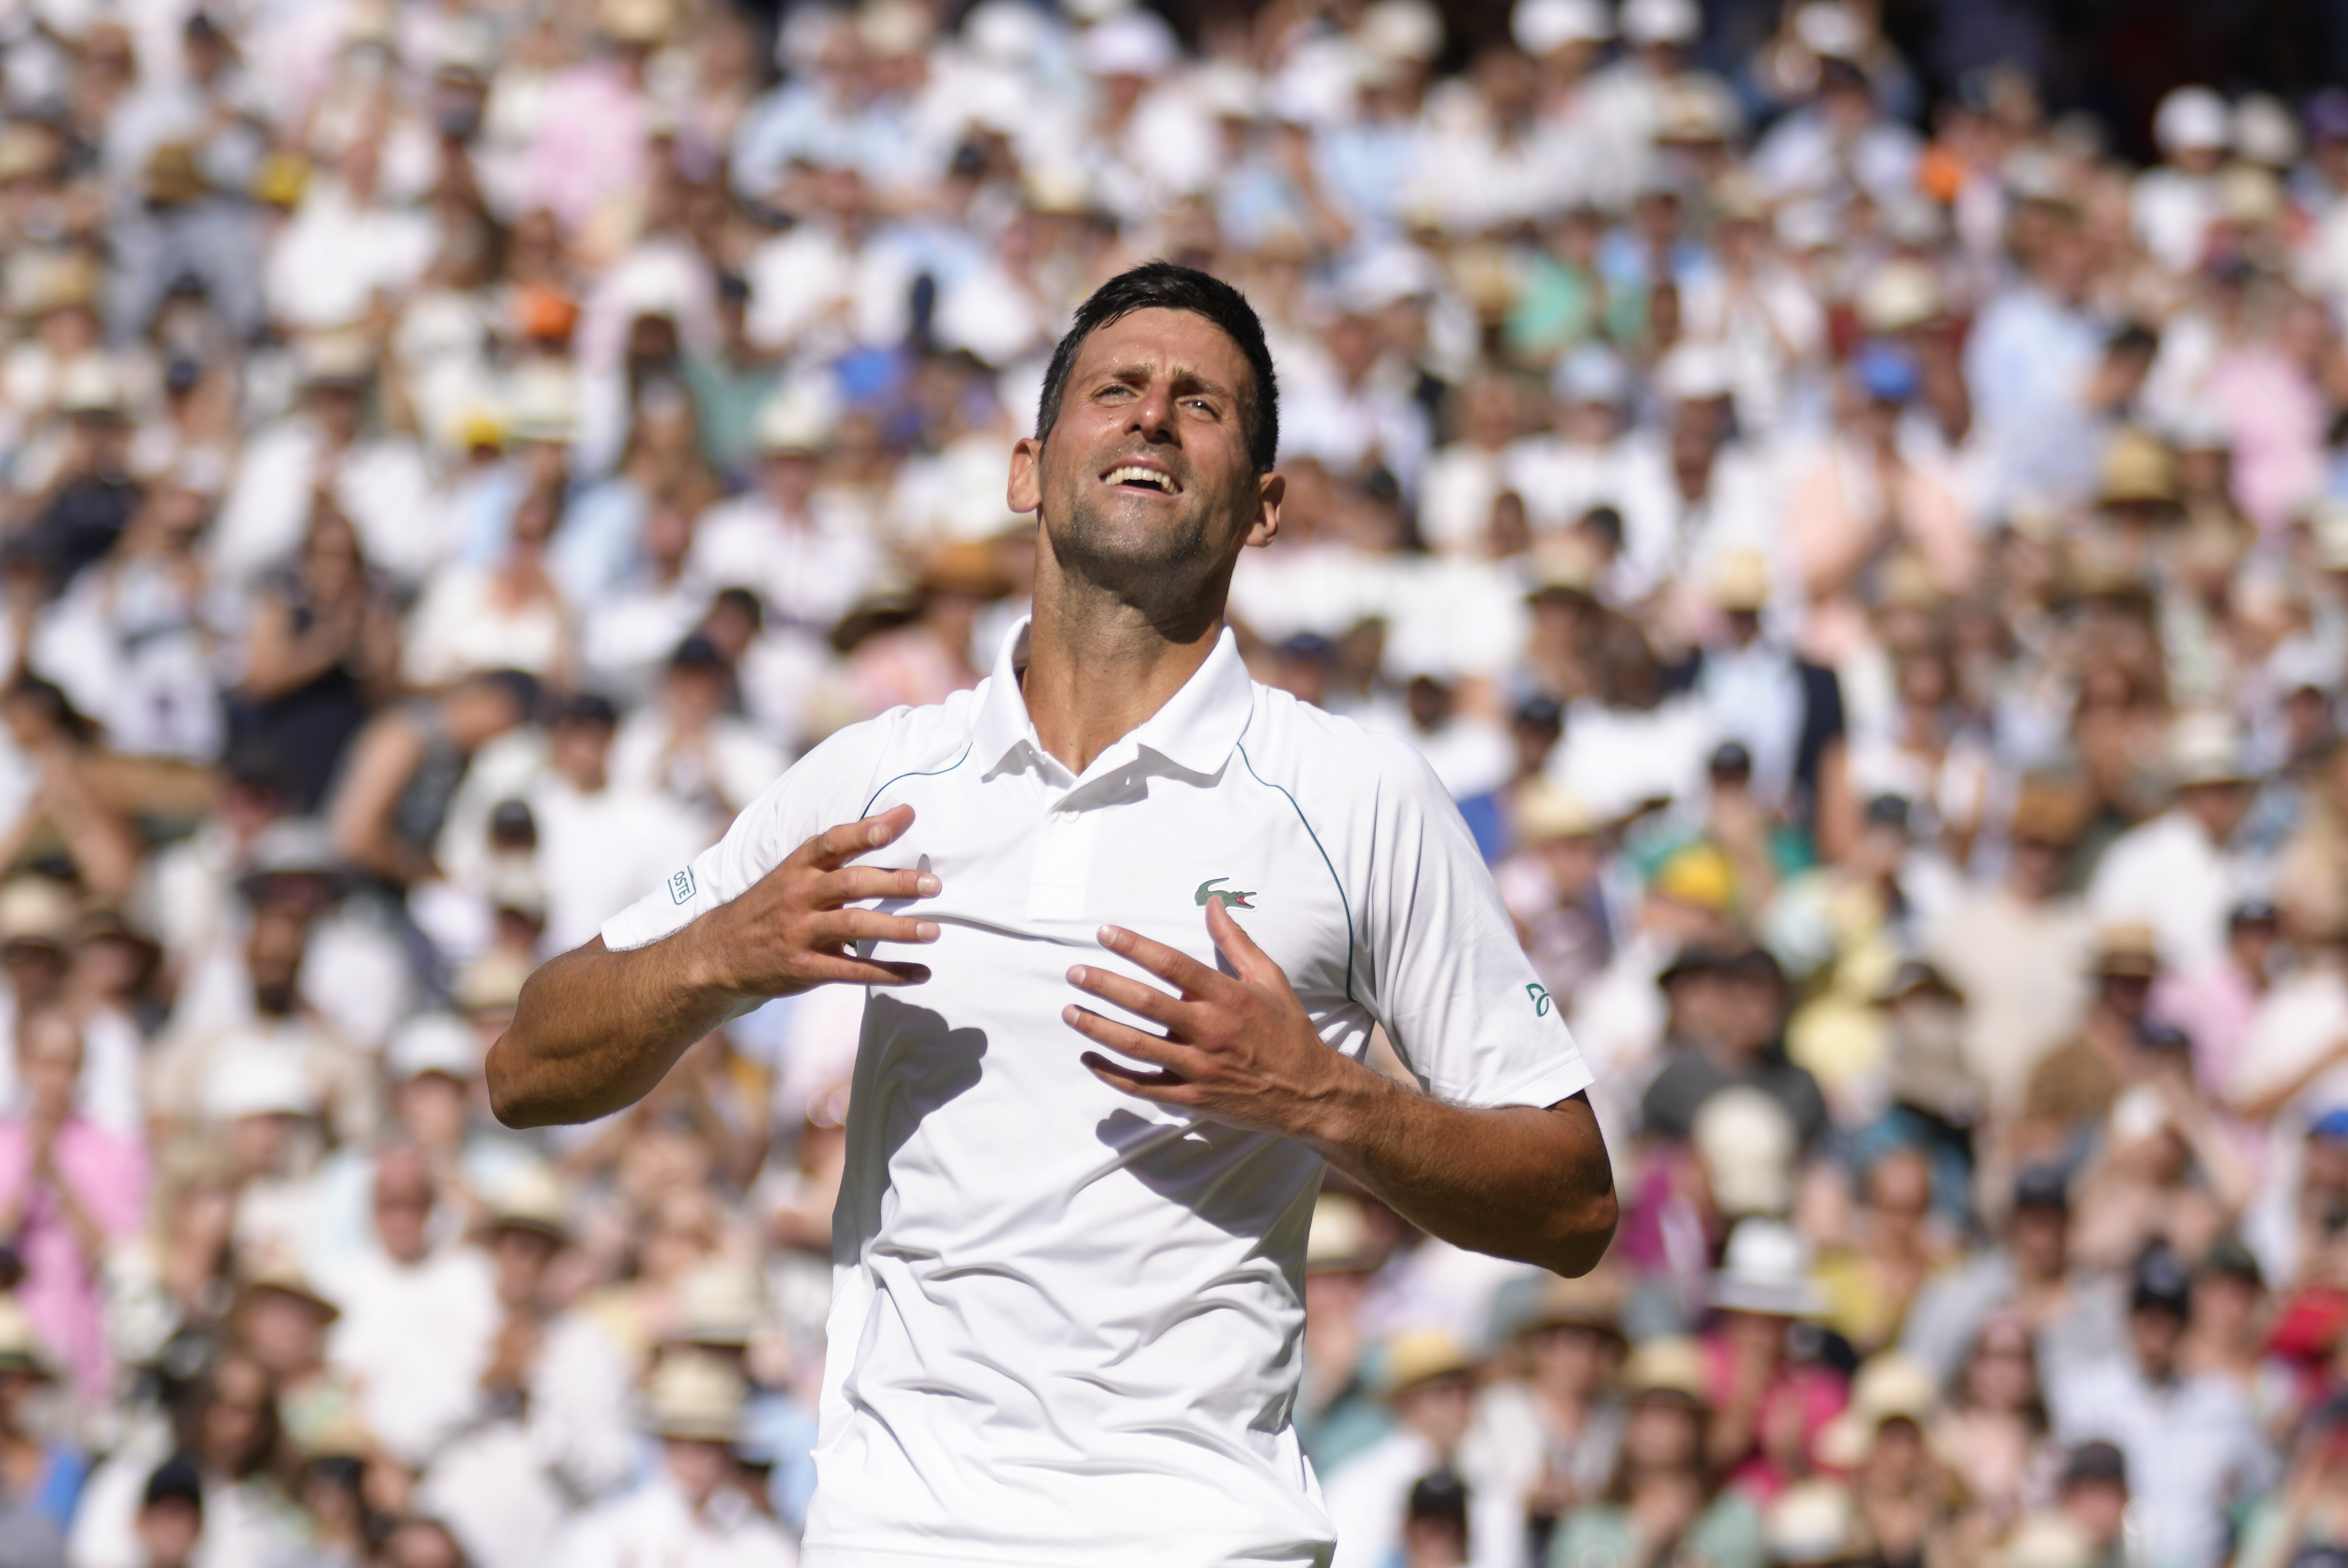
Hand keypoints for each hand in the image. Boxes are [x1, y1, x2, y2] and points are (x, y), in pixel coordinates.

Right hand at [696, 804, 940, 998]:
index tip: (903, 818)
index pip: (833, 841)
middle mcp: (798, 896)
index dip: (866, 829)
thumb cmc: (770, 907)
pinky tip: (920, 973)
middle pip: (851, 884)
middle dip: (895, 882)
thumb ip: (835, 858)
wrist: (716, 953)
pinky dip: (890, 973)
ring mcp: (799, 933)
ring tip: (934, 932)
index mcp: (797, 867)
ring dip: (898, 929)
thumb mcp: (791, 875)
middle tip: (934, 884)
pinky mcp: (803, 968)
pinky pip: (852, 971)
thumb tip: (895, 821)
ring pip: (854, 927)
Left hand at [1063, 898, 1352, 1141]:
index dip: (1135, 946)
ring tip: (1070, 1011)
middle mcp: (1210, 1031)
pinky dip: (1112, 1074)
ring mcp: (1199, 1068)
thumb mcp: (1269, 979)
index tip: (1105, 933)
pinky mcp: (1192, 1097)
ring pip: (1137, 1046)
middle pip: (1146, 1003)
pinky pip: (1143, 1086)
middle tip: (1075, 972)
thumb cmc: (1287, 1031)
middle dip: (1105, 985)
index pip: (1172, 965)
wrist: (1309, 1093)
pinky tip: (1089, 1058)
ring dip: (1098, 1028)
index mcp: (1228, 997)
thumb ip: (1236, 941)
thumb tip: (1214, 902)